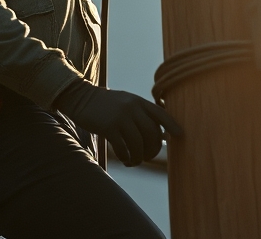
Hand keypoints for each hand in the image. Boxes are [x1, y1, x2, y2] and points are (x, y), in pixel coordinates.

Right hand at [55, 80, 182, 165]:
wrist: (81, 98)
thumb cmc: (106, 104)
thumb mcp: (126, 101)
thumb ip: (141, 112)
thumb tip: (160, 132)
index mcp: (138, 102)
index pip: (160, 113)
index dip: (172, 125)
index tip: (180, 135)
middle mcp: (132, 108)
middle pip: (151, 134)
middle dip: (152, 150)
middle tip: (146, 157)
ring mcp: (120, 117)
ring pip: (138, 144)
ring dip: (138, 158)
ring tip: (133, 162)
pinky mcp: (108, 127)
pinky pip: (122, 148)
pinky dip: (126, 157)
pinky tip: (124, 160)